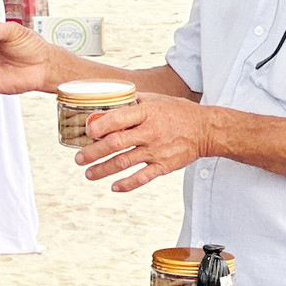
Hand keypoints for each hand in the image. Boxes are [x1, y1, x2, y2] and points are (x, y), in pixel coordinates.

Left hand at [76, 95, 213, 191]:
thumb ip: (133, 101)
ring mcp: (157, 150)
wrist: (206, 130)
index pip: (118, 119)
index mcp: (146, 113)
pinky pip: (143, 177)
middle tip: (78, 158)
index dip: (99, 126)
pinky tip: (114, 187)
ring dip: (103, 170)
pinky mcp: (164, 165)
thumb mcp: (156, 99)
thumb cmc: (178, 112)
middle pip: (116, 143)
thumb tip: (109, 99)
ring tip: (88, 174)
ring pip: (124, 162)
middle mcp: (150, 132)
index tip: (87, 132)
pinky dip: (127, 184)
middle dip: (93, 152)